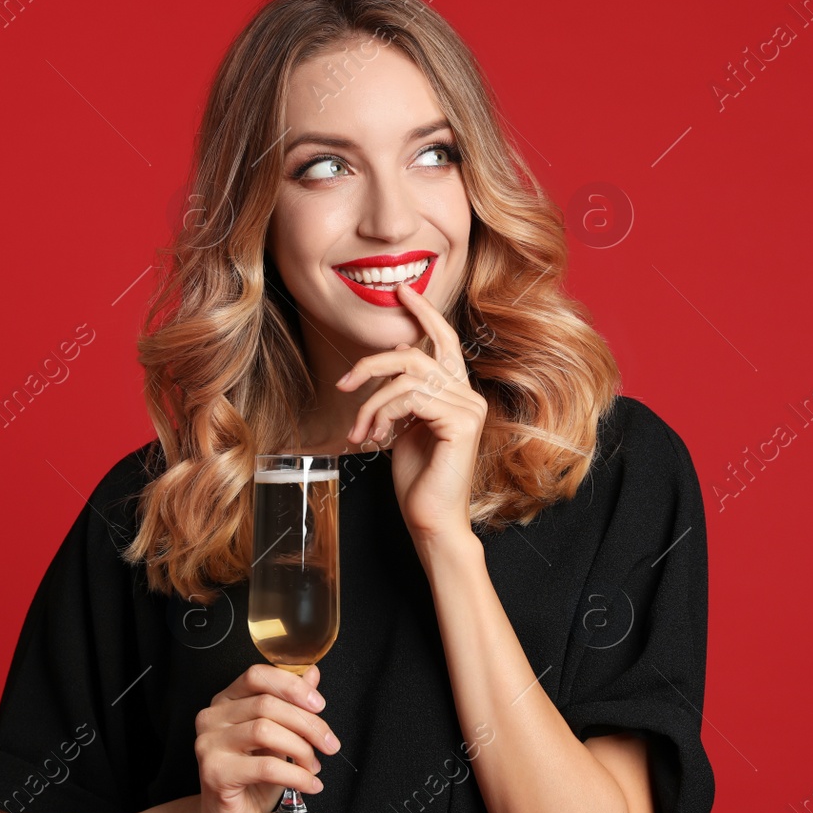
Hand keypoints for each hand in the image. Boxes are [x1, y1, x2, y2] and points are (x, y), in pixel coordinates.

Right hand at [192, 663, 341, 812]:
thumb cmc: (252, 779)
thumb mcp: (277, 736)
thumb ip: (291, 704)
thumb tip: (312, 675)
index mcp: (226, 701)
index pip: (258, 675)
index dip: (292, 686)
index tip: (319, 705)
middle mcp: (212, 717)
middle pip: (267, 704)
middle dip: (308, 724)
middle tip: (329, 744)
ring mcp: (209, 744)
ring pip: (265, 730)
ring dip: (301, 749)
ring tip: (313, 766)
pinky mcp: (215, 772)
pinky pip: (265, 766)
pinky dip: (296, 775)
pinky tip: (309, 784)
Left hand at [337, 278, 487, 543]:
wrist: (431, 520)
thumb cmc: (417, 479)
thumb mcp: (405, 427)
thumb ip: (404, 396)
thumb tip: (390, 364)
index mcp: (458, 393)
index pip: (445, 341)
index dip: (424, 313)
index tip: (401, 292)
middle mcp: (469, 395)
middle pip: (416, 355)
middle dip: (372, 364)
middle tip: (343, 383)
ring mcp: (469, 408)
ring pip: (406, 378)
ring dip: (371, 404)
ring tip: (359, 432)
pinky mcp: (461, 422)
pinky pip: (409, 398)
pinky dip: (382, 415)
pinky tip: (374, 439)